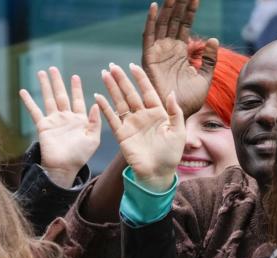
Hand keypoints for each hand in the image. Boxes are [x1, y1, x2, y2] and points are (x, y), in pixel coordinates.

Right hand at [20, 67, 100, 187]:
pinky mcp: (43, 126)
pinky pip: (35, 111)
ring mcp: (54, 121)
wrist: (64, 167)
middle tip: (53, 68)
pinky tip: (23, 91)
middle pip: (61, 95)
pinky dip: (29, 101)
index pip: (78, 100)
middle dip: (58, 82)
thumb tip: (96, 104)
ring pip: (48, 99)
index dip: (76, 88)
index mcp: (80, 120)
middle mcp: (66, 118)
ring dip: (45, 86)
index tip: (74, 76)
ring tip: (41, 73)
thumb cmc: (81, 155)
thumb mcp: (93, 138)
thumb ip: (95, 121)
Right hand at [95, 63, 185, 191]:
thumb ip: (175, 112)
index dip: (140, 79)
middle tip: (112, 65)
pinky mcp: (122, 135)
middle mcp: (143, 116)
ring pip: (120, 102)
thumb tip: (171, 92)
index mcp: (158, 113)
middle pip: (131, 94)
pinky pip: (112, 119)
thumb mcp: (178, 132)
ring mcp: (132, 125)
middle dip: (122, 80)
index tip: (132, 66)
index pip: (148, 91)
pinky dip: (105, 108)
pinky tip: (98, 96)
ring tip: (104, 74)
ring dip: (112, 89)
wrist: (158, 174)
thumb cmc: (171, 154)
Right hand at [142, 0, 217, 116]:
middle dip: (178, 5)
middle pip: (173, 21)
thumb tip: (213, 39)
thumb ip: (209, 59)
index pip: (184, 26)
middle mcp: (168, 49)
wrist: (177, 114)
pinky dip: (150, 22)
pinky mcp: (149, 59)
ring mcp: (158, 53)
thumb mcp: (204, 77)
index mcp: (180, 52)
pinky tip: (154, 7)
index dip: (190, 12)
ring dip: (167, 9)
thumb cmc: (189, 101)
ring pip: (162, 25)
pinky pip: (148, 37)